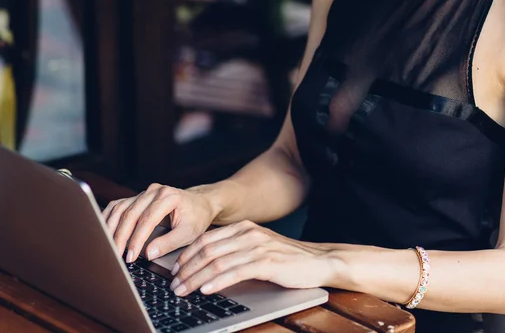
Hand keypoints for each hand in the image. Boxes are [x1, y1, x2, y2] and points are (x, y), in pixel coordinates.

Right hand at [102, 183, 218, 262]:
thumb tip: (149, 253)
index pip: (147, 219)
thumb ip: (169, 242)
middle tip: (116, 256)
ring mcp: (144, 193)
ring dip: (111, 229)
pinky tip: (102, 232)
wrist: (200, 203)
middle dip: (121, 237)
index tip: (130, 257)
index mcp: (169, 196)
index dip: (137, 239)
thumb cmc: (196, 217)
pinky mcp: (137, 197)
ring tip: (107, 248)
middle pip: (131, 213)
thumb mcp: (189, 232)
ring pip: (121, 209)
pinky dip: (108, 219)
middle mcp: (154, 191)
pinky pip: (118, 206)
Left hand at [168, 220, 334, 296]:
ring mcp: (258, 247)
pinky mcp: (267, 262)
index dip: (187, 255)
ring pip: (217, 262)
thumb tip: (207, 265)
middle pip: (207, 250)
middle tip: (173, 284)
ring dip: (195, 278)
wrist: (318, 261)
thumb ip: (236, 251)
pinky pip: (235, 272)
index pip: (206, 239)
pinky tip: (206, 290)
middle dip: (186, 268)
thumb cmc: (287, 259)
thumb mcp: (258, 248)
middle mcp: (248, 233)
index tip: (174, 270)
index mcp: (244, 228)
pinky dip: (217, 282)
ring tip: (183, 291)